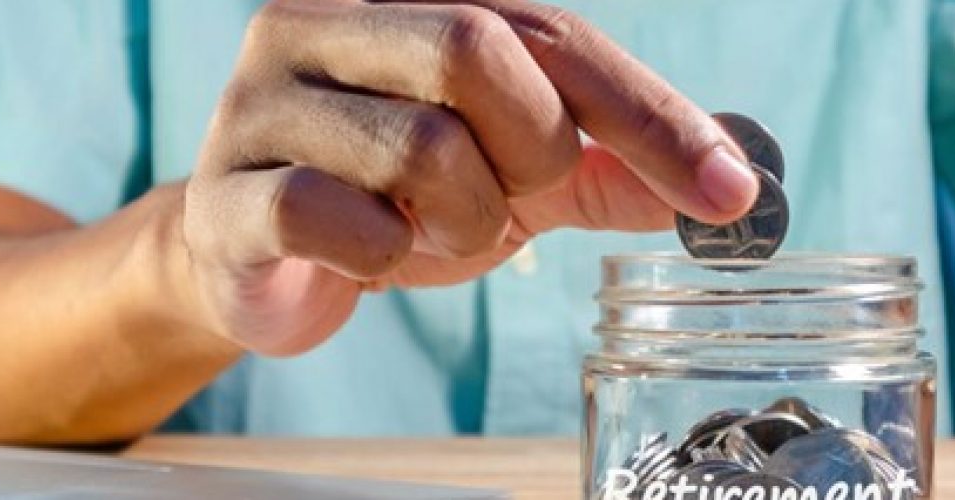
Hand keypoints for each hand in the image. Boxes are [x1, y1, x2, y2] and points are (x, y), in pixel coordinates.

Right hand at [183, 0, 758, 354]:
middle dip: (530, 151)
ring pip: (418, 144)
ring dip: (463, 218)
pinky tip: (373, 254)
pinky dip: (384, 254)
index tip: (728, 192)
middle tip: (511, 197)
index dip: (651, 113)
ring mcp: (262, 100)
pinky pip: (331, 216)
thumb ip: (604, 168)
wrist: (260, 257)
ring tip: (434, 231)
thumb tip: (728, 182)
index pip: (555, 33)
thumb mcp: (512, 175)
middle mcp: (326, 20)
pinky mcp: (226, 189)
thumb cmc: (391, 196)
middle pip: (477, 49)